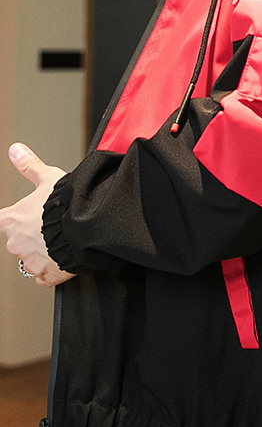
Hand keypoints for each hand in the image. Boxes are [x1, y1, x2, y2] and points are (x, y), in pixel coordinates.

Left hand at [0, 143, 73, 287]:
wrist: (88, 226)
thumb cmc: (68, 203)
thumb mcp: (49, 178)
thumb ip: (29, 166)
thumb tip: (15, 150)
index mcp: (11, 220)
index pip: (0, 222)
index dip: (11, 220)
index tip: (21, 222)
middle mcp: (15, 243)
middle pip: (18, 241)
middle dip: (32, 236)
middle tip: (52, 228)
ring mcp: (30, 261)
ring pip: (31, 259)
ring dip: (43, 253)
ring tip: (63, 241)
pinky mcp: (46, 275)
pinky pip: (43, 277)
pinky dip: (52, 271)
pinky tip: (63, 260)